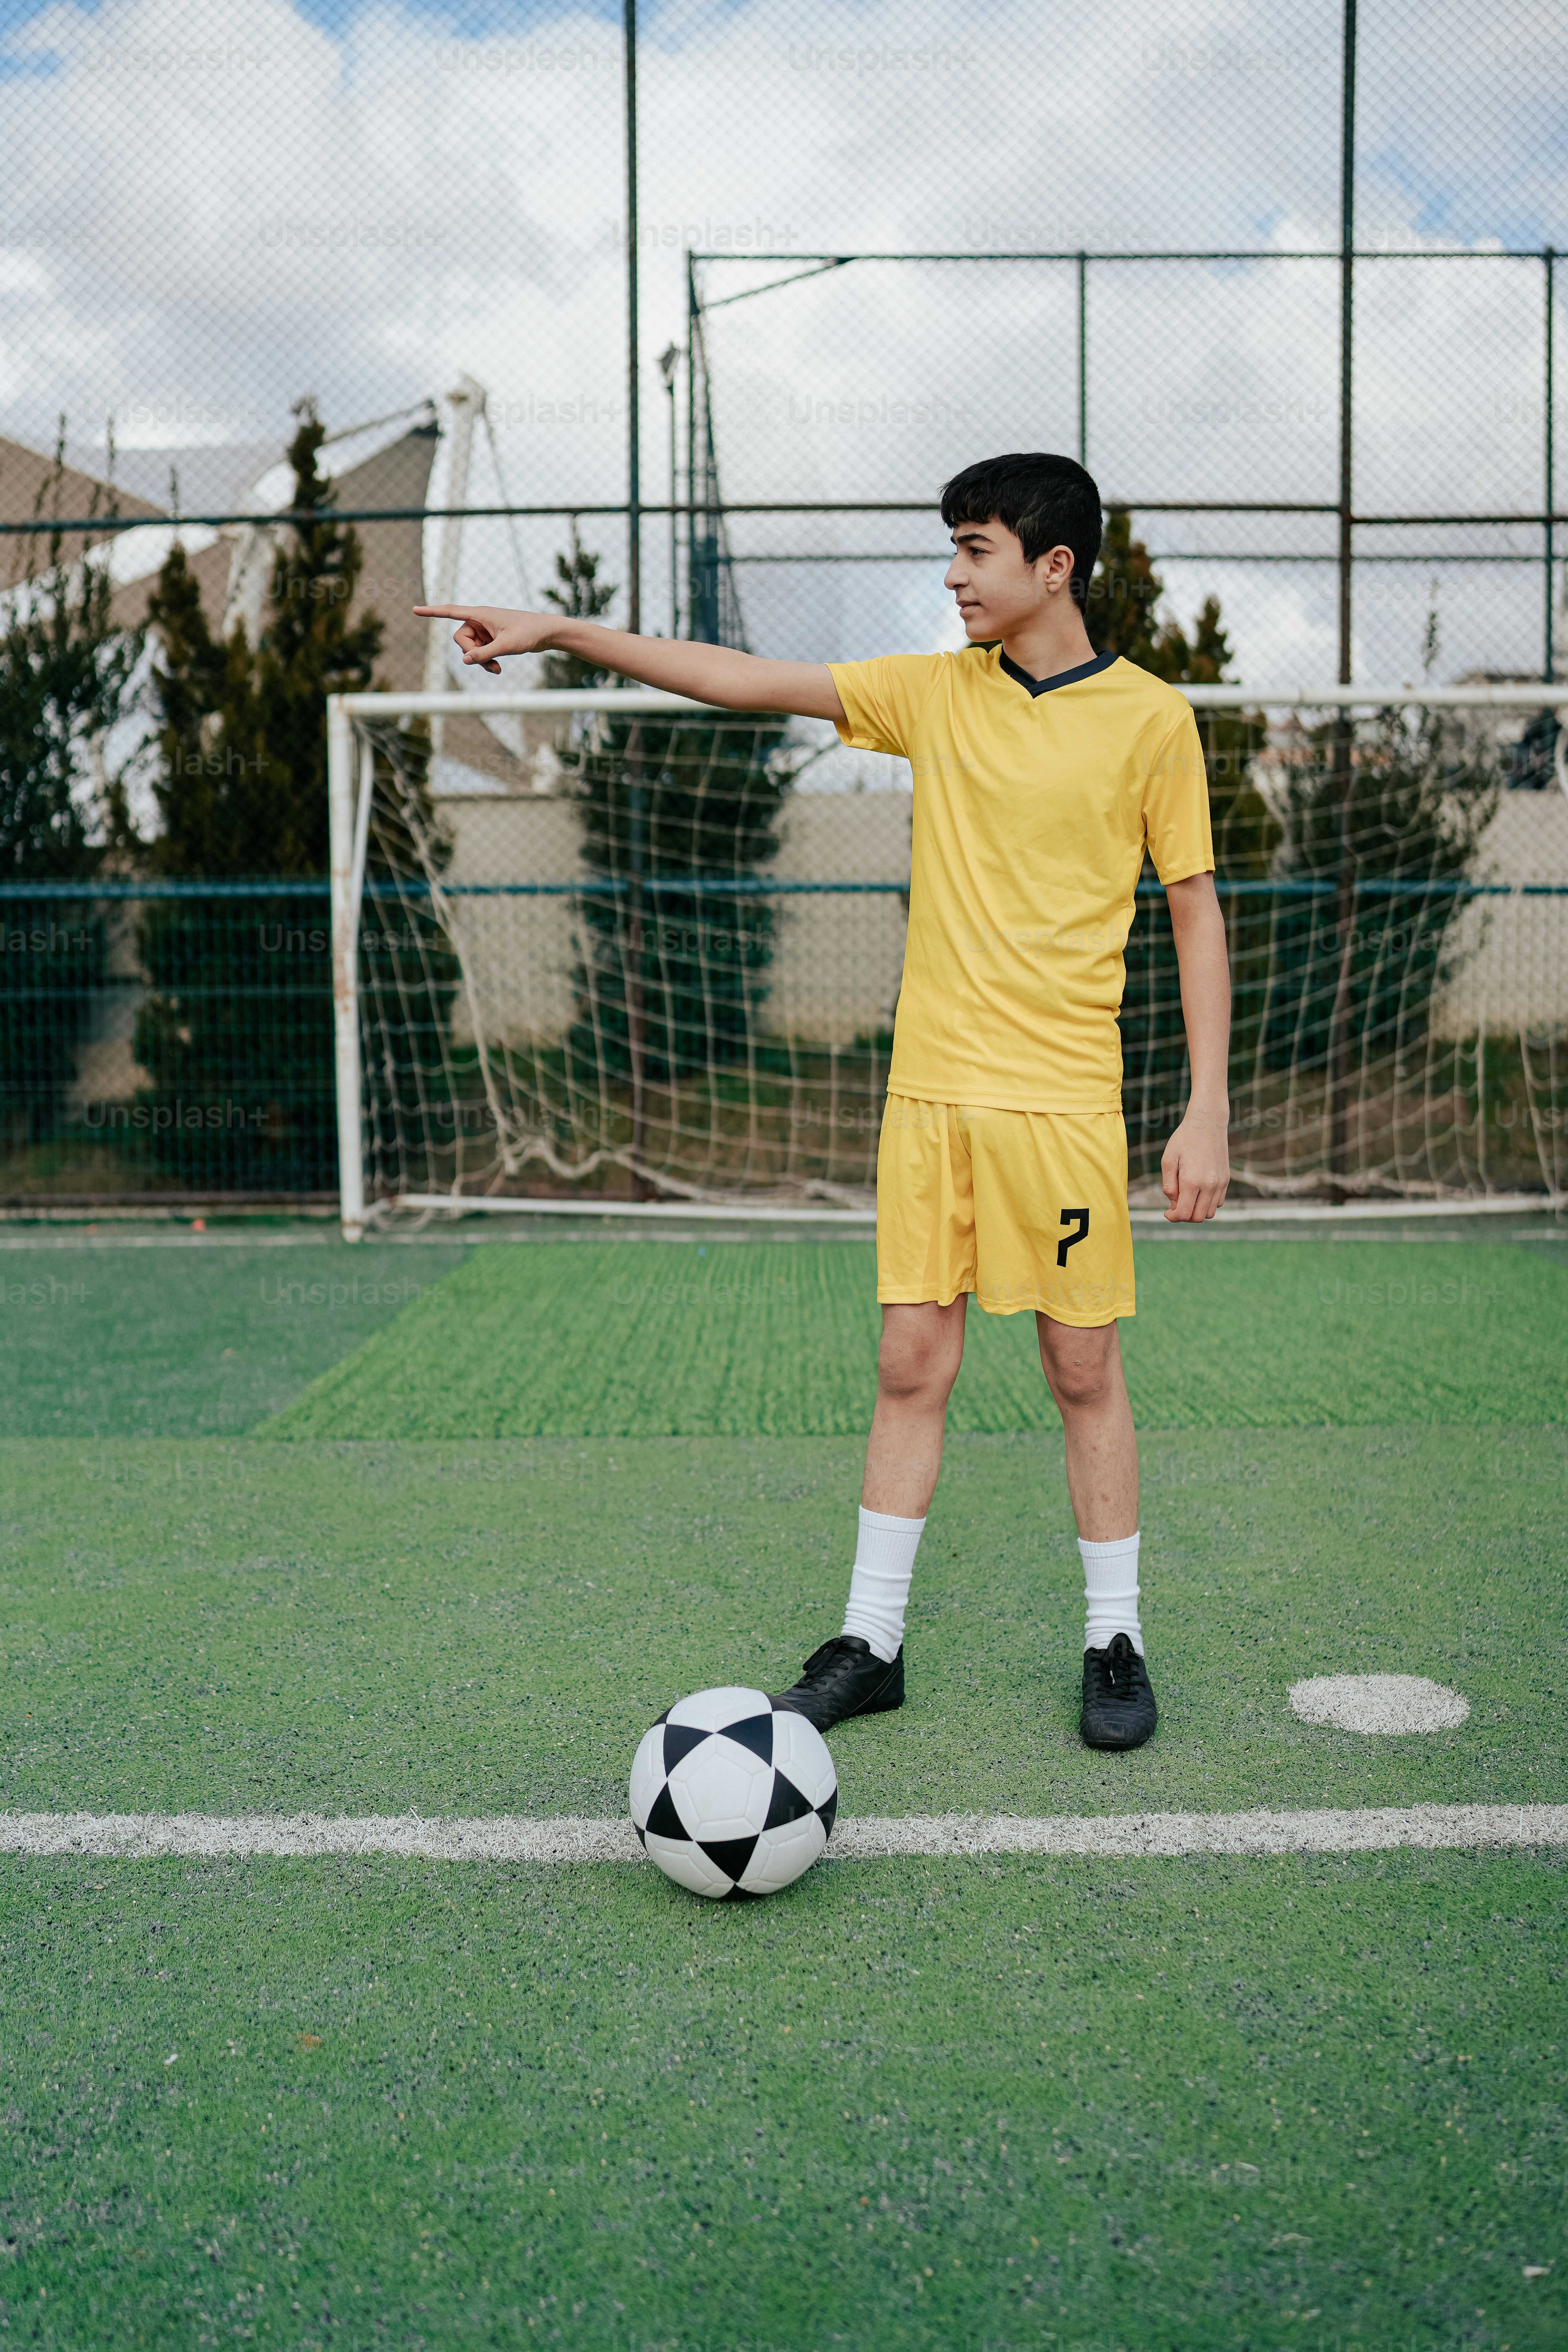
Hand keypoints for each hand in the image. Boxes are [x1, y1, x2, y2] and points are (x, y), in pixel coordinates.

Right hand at [412, 604, 554, 674]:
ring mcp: (485, 631)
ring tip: (497, 669)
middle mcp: (480, 620)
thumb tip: (464, 661)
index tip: (415, 610)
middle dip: (471, 654)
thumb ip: (484, 654)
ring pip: (470, 649)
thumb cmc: (529, 633)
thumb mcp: (506, 646)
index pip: (450, 612)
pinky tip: (498, 669)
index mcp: (480, 614)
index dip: (432, 612)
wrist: (547, 633)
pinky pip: (480, 653)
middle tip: (489, 663)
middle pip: (460, 639)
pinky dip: (486, 661)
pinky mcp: (492, 639)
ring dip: (480, 661)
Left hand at [1160, 1101, 1229, 1221]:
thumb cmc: (1184, 1139)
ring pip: (1210, 1212)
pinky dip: (1207, 1203)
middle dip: (1184, 1216)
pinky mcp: (1226, 1179)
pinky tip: (1198, 1192)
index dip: (1173, 1217)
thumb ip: (1168, 1186)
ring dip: (1197, 1211)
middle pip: (1198, 1217)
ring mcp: (1221, 1183)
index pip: (1184, 1214)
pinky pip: (1218, 1202)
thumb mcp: (1168, 1161)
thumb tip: (1173, 1203)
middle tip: (1174, 1206)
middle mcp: (1210, 1185)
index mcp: (1192, 1182)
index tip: (1166, 1212)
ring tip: (1186, 1198)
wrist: (1207, 1122)